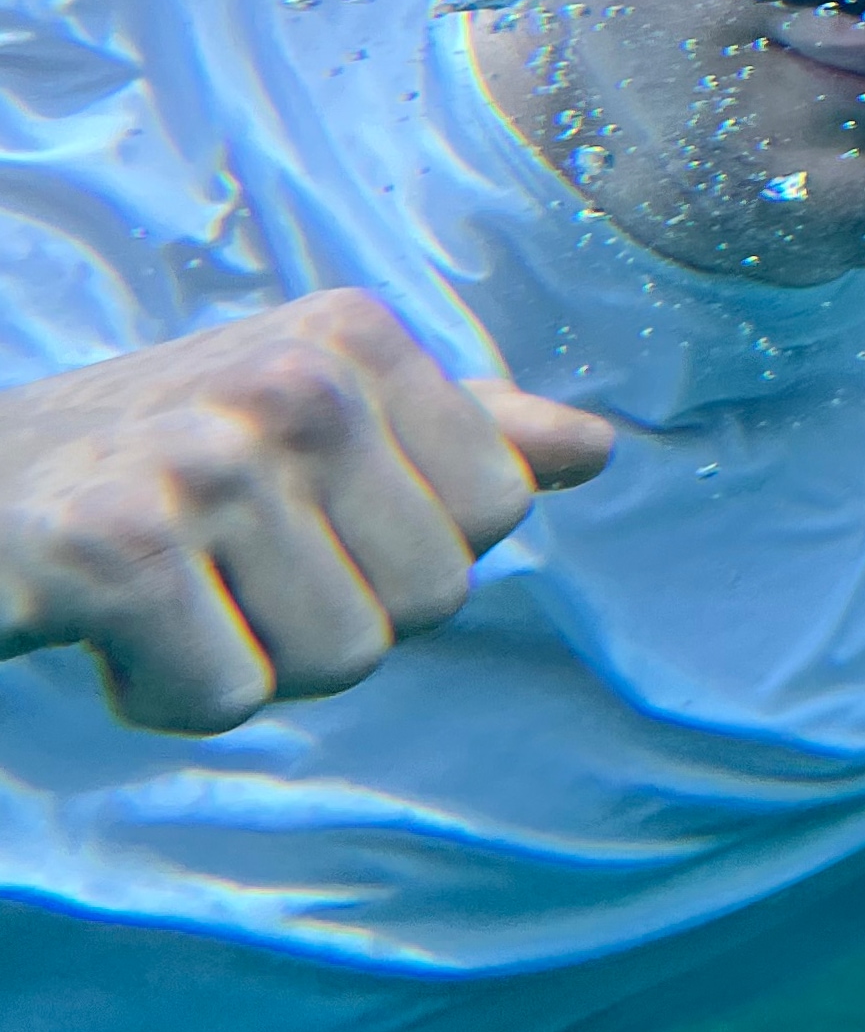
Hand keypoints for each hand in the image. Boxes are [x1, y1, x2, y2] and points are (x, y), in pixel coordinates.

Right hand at [0, 288, 617, 732]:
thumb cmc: (143, 461)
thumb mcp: (305, 417)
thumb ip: (455, 432)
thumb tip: (593, 449)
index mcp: (355, 336)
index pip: (498, 509)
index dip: (404, 551)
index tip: (302, 519)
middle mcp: (294, 378)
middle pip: (432, 597)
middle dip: (333, 616)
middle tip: (225, 567)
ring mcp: (206, 457)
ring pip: (339, 658)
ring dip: (246, 658)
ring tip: (167, 592)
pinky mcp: (114, 547)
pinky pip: (229, 695)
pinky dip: (164, 694)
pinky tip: (104, 629)